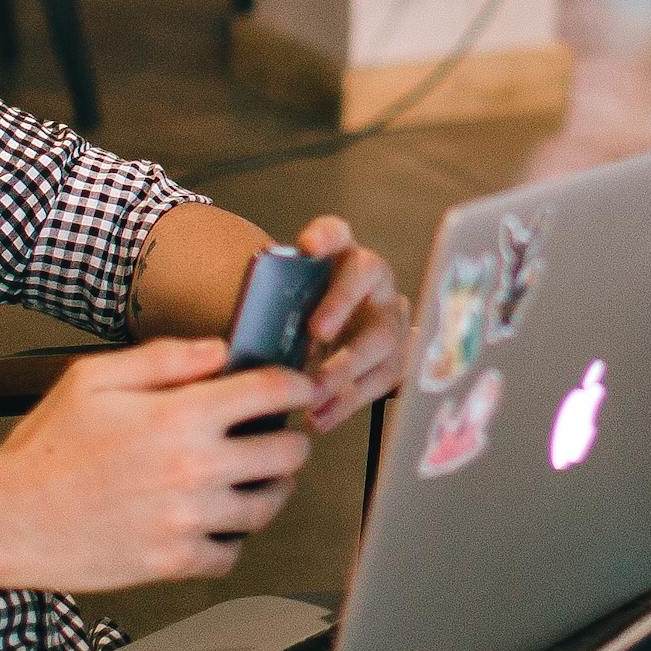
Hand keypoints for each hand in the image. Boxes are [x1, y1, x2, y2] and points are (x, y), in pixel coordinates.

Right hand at [0, 336, 316, 587]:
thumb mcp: (94, 379)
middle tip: (280, 438)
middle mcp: (193, 468)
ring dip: (271, 490)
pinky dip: (232, 539)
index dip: (297, 385)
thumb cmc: (45, 449)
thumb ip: (163, 358)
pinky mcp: (173, 562)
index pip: (269, 392)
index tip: (300, 388)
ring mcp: (187, 520)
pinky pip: (231, 554)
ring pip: (267, 506)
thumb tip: (218, 352)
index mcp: (179, 417)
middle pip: (286, 453)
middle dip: (290, 439)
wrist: (7, 518)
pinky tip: (217, 523)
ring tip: (258, 481)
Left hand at [290, 215, 407, 430]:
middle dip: (341, 305)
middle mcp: (373, 278)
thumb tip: (251, 345)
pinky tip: (321, 417)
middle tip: (316, 333)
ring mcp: (391, 314)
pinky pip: (383, 378)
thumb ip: (278, 314)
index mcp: (341, 255)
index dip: (326, 235)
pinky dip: (349, 401)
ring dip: (346, 368)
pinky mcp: (399, 354)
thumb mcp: (290, 308)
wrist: (342, 337)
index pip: (337, 233)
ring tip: (313, 395)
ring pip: (381, 335)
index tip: (308, 246)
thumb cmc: (303, 319)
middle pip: (366, 277)